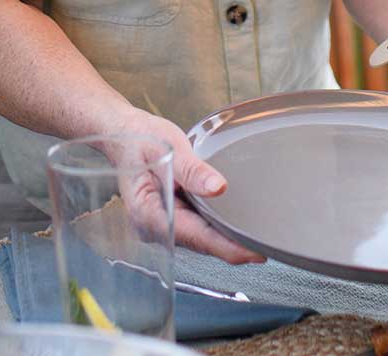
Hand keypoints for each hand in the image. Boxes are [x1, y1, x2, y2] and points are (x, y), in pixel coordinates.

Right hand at [109, 109, 264, 264]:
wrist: (122, 134)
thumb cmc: (139, 138)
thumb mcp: (167, 147)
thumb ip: (192, 170)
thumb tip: (218, 187)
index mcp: (149, 213)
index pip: (196, 237)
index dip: (227, 248)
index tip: (254, 253)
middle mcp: (154, 226)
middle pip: (201, 244)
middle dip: (232, 248)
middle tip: (265, 247)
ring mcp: (162, 224)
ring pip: (200, 239)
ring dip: (225, 239)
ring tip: (256, 240)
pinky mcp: (170, 218)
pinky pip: (197, 229)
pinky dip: (216, 229)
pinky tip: (235, 226)